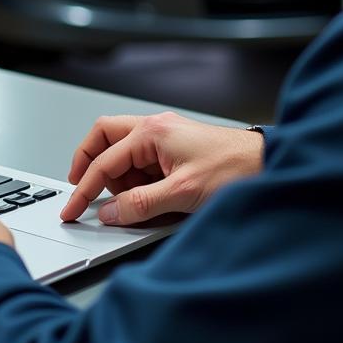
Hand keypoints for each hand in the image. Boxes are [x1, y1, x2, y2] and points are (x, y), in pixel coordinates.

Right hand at [59, 112, 264, 225]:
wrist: (270, 166)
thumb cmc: (236, 169)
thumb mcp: (182, 193)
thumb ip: (141, 204)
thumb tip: (110, 214)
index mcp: (152, 131)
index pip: (104, 161)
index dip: (84, 189)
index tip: (73, 209)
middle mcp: (155, 129)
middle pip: (104, 139)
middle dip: (89, 165)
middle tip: (82, 191)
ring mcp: (165, 139)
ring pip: (121, 152)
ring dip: (117, 178)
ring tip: (131, 203)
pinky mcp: (175, 152)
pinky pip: (141, 163)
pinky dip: (136, 182)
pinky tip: (148, 200)